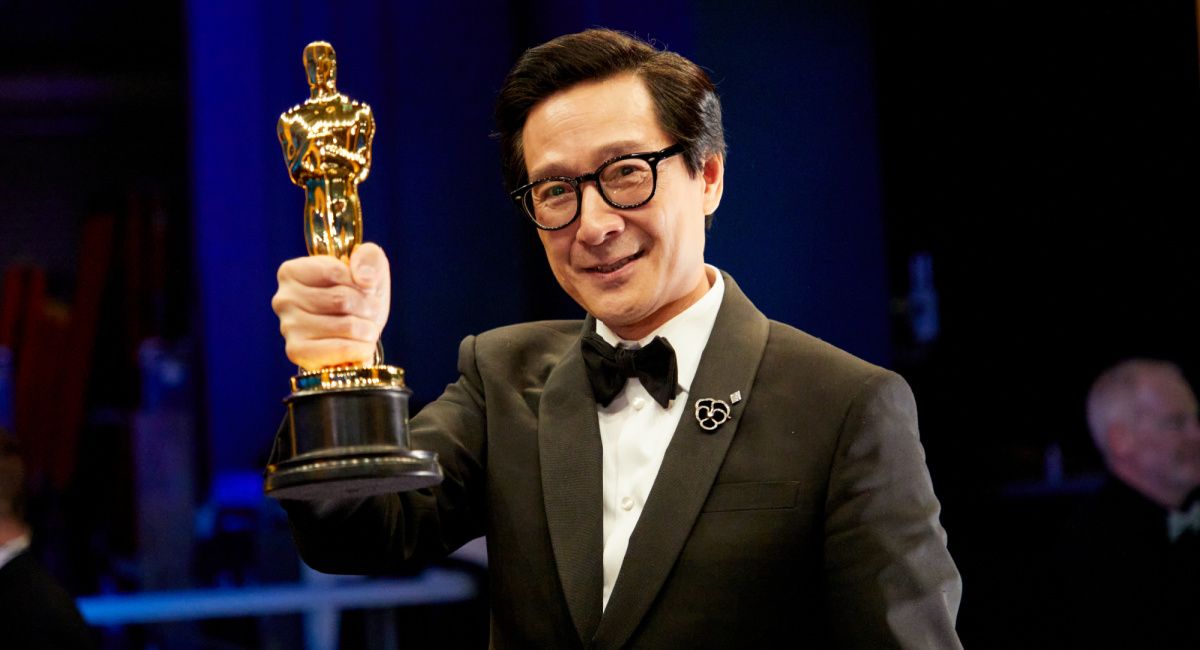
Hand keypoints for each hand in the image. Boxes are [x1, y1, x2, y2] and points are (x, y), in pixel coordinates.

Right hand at [272, 243, 389, 369]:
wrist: (358, 334)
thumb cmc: (360, 297)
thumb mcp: (369, 268)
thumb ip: (369, 258)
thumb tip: (364, 278)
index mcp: (292, 271)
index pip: (336, 271)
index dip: (362, 282)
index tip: (366, 289)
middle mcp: (284, 298)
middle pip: (341, 300)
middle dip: (369, 308)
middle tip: (372, 312)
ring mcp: (288, 327)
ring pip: (346, 325)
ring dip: (368, 329)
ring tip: (367, 329)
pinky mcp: (298, 352)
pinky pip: (341, 349)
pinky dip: (362, 348)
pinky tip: (362, 346)